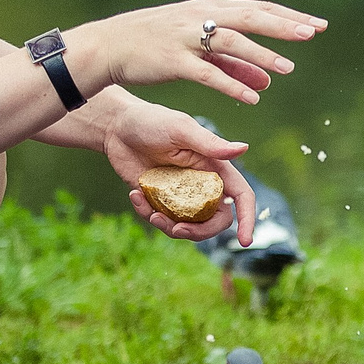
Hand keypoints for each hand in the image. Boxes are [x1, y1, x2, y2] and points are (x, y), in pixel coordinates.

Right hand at [71, 0, 324, 105]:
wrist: (111, 46)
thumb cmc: (157, 44)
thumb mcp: (199, 49)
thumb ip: (235, 64)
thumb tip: (269, 81)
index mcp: (210, 9)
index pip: (258, 9)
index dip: (289, 16)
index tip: (318, 25)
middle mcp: (201, 17)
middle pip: (250, 17)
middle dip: (283, 25)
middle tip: (313, 32)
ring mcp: (186, 37)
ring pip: (230, 42)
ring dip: (260, 55)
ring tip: (287, 70)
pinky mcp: (172, 60)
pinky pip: (207, 72)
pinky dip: (230, 83)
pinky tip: (251, 97)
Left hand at [103, 99, 256, 242]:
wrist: (117, 128)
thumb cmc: (152, 121)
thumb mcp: (180, 129)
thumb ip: (210, 143)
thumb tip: (244, 148)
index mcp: (215, 167)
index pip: (241, 196)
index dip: (247, 218)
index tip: (245, 241)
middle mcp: (202, 184)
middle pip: (216, 221)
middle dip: (199, 232)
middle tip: (177, 229)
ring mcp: (181, 196)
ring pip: (188, 226)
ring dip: (170, 228)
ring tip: (151, 214)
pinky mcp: (160, 201)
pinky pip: (161, 220)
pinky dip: (148, 215)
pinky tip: (134, 196)